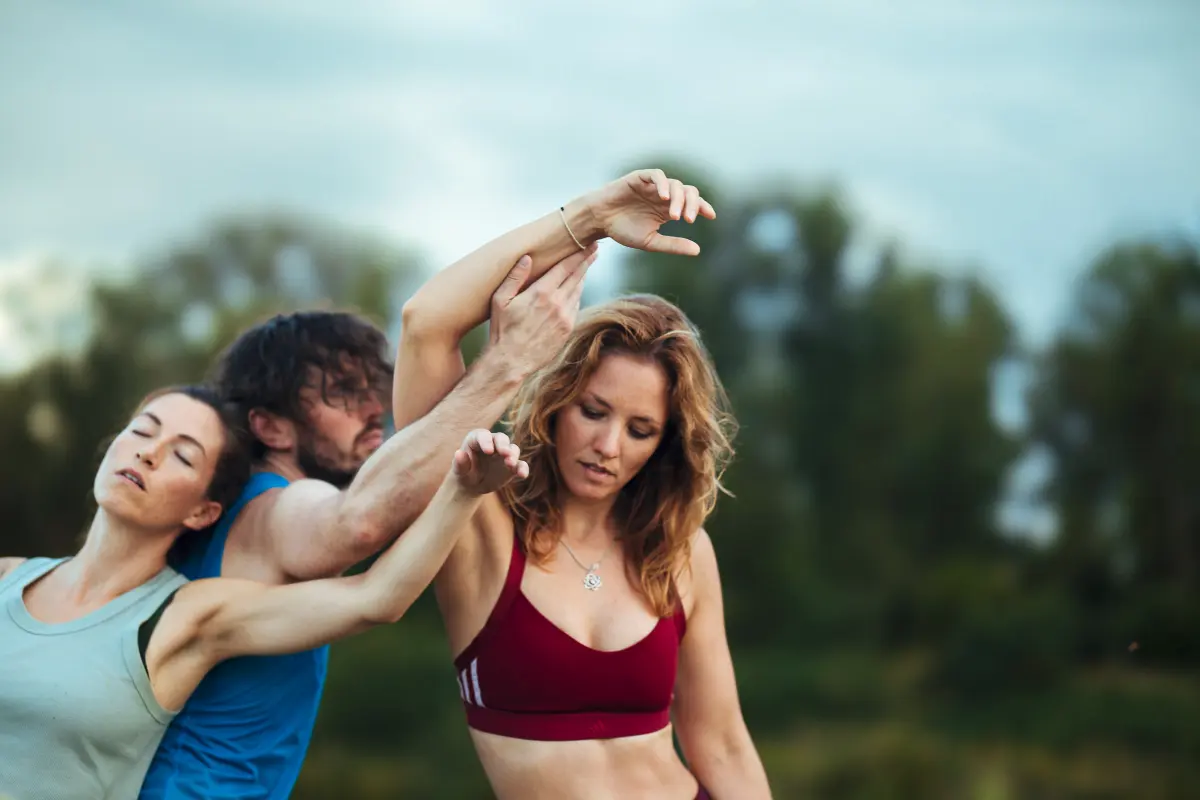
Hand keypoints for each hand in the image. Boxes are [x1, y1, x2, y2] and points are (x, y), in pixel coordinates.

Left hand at [451, 429, 528, 494]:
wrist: (472, 484)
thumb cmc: (464, 473)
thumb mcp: (459, 471)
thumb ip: (459, 463)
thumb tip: (459, 453)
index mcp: (477, 440)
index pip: (483, 435)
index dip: (486, 441)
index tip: (488, 451)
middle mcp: (493, 443)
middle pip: (501, 439)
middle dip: (503, 445)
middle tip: (505, 453)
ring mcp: (504, 454)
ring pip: (512, 449)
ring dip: (513, 455)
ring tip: (510, 464)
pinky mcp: (512, 466)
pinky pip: (520, 465)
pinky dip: (523, 468)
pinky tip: (523, 474)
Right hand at [486, 245, 597, 374]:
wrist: (511, 361)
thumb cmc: (502, 329)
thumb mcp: (501, 300)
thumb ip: (514, 277)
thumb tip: (527, 256)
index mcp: (541, 292)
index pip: (565, 267)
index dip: (579, 254)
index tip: (589, 244)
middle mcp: (557, 303)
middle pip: (577, 276)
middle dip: (586, 261)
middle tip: (594, 249)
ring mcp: (565, 317)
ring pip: (578, 291)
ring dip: (583, 277)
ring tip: (586, 265)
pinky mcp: (567, 329)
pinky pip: (576, 306)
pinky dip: (577, 294)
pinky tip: (576, 289)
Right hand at [584, 168, 715, 255]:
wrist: (599, 220)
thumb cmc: (622, 230)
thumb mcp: (650, 242)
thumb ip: (673, 245)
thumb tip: (698, 250)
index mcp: (667, 208)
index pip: (691, 203)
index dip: (703, 207)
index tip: (711, 216)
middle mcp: (662, 195)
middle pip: (687, 192)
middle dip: (693, 204)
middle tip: (689, 220)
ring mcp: (652, 185)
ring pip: (674, 184)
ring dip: (678, 199)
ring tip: (675, 216)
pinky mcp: (639, 178)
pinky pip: (656, 175)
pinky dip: (662, 184)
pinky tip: (663, 197)